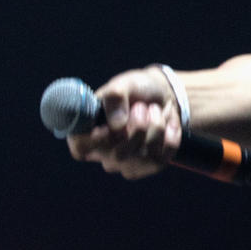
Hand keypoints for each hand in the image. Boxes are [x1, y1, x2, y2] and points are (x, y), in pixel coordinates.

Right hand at [66, 66, 182, 179]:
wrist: (163, 95)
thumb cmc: (135, 90)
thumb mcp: (124, 84)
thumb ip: (115, 96)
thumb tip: (117, 125)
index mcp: (88, 131)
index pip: (80, 148)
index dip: (94, 141)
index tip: (108, 127)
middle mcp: (104, 153)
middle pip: (119, 155)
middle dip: (138, 126)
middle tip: (141, 106)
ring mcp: (127, 163)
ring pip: (143, 157)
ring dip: (155, 128)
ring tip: (154, 110)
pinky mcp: (151, 165)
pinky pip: (163, 157)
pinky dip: (170, 136)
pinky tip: (167, 124)